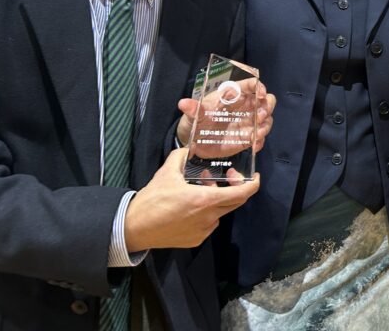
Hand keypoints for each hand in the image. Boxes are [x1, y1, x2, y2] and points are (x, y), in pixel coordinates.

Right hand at [123, 148, 258, 251]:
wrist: (134, 228)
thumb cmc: (152, 200)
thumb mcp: (167, 172)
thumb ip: (181, 156)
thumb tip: (189, 148)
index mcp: (206, 200)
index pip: (242, 194)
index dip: (253, 184)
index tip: (254, 176)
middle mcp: (209, 217)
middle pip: (234, 202)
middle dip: (234, 187)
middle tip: (226, 177)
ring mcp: (203, 231)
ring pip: (220, 212)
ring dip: (217, 199)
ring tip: (200, 187)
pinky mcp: (196, 240)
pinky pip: (209, 223)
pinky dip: (207, 212)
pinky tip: (191, 205)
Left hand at [176, 79, 275, 153]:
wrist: (196, 141)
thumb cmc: (198, 121)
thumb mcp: (194, 115)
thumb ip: (193, 109)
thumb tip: (183, 103)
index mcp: (234, 95)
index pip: (251, 84)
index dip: (259, 86)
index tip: (260, 94)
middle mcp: (246, 106)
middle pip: (267, 100)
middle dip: (267, 107)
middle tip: (259, 116)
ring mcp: (248, 122)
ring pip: (267, 119)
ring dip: (265, 125)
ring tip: (256, 133)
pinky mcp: (248, 137)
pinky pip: (260, 138)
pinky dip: (260, 141)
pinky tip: (253, 145)